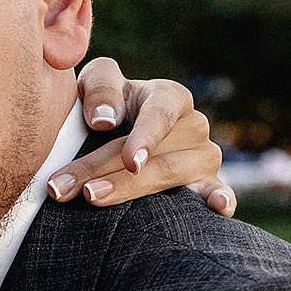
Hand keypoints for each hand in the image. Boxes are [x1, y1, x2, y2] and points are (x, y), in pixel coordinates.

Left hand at [55, 63, 235, 215]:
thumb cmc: (106, 105)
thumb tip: (105, 120)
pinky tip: (218, 208)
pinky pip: (220, 192)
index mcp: (169, 97)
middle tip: (68, 188)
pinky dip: (222, 200)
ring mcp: (203, 158)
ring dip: (133, 192)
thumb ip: (100, 88)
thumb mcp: (95, 82)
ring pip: (173, 178)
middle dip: (113, 174)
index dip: (146, 136)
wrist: (115, 134)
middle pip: (159, 156)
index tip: (130, 160)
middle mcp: (193, 126)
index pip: (161, 114)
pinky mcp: (208, 184)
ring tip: (92, 198)